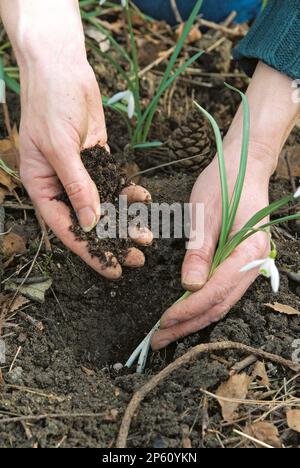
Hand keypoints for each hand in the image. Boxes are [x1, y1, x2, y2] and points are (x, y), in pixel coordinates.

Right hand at [0, 0, 151, 278]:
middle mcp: (62, 185)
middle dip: (114, 241)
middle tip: (138, 258)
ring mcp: (81, 173)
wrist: (63, 67)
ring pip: (106, 205)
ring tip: (148, 236)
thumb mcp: (60, 148)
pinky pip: (115, 183)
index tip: (113, 270)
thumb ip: (78, 187)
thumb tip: (91, 223)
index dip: (90, 252)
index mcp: (42, 187)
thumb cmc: (50, 103)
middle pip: (90, 222)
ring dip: (127, 220)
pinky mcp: (97, 159)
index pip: (67, 229)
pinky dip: (129, 192)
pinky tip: (143, 199)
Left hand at [152, 61, 299, 349]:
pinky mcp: (240, 262)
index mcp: (250, 250)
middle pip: (220, 305)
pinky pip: (222, 292)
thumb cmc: (226, 182)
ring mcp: (250, 264)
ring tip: (168, 332)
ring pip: (222, 302)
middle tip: (159, 339)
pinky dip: (202, 306)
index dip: (188, 310)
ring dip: (194, 319)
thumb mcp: (204, 213)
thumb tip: (190, 287)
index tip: (163, 322)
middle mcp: (255, 263)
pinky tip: (185, 312)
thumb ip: (199, 251)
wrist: (244, 166)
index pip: (216, 291)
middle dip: (188, 324)